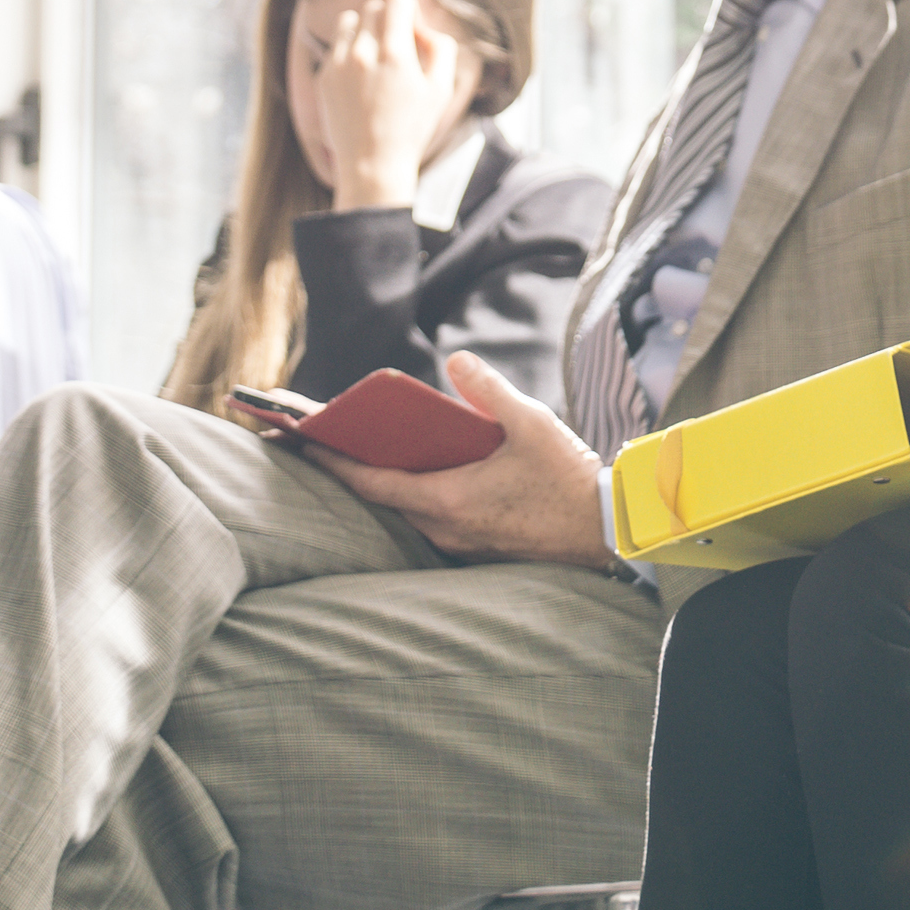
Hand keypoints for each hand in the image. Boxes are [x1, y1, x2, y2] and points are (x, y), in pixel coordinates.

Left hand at [306, 353, 615, 568]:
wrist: (609, 529)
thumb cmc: (569, 479)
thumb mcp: (531, 422)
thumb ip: (489, 390)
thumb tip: (457, 359)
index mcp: (447, 499)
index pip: (370, 482)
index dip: (331, 461)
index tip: (299, 442)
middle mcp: (445, 527)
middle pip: (381, 498)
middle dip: (349, 469)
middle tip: (320, 442)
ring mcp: (460, 543)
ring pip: (407, 512)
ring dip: (384, 485)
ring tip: (366, 452)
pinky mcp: (478, 549)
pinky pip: (433, 521)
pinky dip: (417, 497)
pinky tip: (424, 475)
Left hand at [317, 0, 474, 212]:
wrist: (372, 165)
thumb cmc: (411, 129)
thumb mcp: (441, 89)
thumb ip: (441, 48)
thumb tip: (423, 28)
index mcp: (395, 54)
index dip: (408, 8)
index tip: (412, 29)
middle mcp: (362, 53)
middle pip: (373, 7)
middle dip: (388, 19)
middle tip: (398, 47)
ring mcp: (338, 64)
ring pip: (349, 20)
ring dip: (364, 29)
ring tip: (376, 56)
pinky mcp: (324, 76)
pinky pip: (336, 45)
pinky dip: (349, 50)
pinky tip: (361, 76)